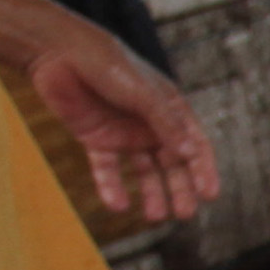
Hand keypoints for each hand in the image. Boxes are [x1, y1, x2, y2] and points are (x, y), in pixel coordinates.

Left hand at [0, 1, 222, 223]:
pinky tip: (118, 206)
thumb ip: (166, 124)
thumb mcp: (144, 94)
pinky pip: (108, 170)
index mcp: (169, 108)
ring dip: (151, 193)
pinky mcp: (96, 139)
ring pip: (143, 171)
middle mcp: (149, 123)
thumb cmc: (109, 64)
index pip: (194, 144)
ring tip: (156, 216)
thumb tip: (192, 154)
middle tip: (185, 213)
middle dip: (180, 188)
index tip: (209, 195)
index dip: (203, 169)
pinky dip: (112, 188)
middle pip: (171, 163)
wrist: (59, 53)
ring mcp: (123, 133)